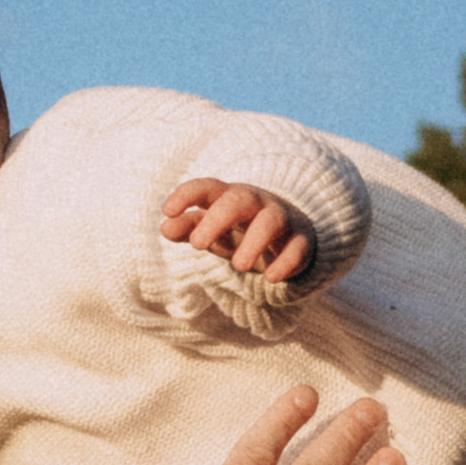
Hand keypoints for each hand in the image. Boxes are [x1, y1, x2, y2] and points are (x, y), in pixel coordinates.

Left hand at [162, 176, 315, 282]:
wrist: (286, 234)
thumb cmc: (238, 229)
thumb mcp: (211, 229)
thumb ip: (188, 227)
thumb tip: (165, 227)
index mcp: (228, 197)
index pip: (207, 187)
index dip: (186, 195)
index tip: (167, 210)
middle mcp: (255, 203)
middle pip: (239, 200)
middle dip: (218, 219)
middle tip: (197, 245)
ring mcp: (280, 219)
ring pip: (271, 221)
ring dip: (254, 242)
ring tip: (238, 267)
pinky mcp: (300, 241)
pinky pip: (297, 247)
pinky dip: (286, 262)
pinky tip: (271, 278)